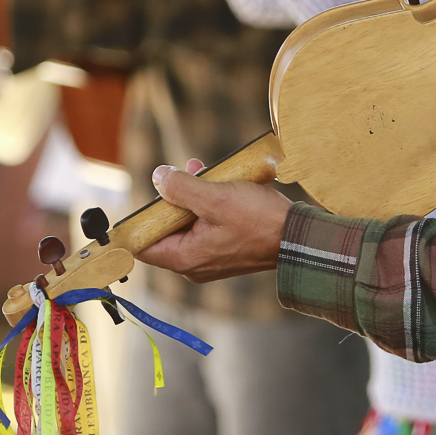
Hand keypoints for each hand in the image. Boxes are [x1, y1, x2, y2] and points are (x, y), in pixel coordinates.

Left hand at [137, 158, 293, 281]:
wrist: (298, 237)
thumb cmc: (259, 221)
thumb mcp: (215, 198)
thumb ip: (181, 188)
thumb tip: (158, 177)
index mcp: (184, 258)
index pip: (142, 245)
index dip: (137, 221)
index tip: (142, 197)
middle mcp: (193, 263)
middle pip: (165, 229)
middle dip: (171, 198)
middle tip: (180, 174)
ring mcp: (210, 256)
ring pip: (187, 223)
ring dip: (191, 196)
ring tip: (202, 171)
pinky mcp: (225, 248)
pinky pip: (205, 224)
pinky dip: (207, 203)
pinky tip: (218, 181)